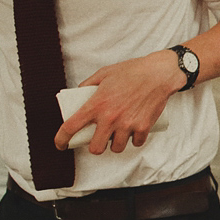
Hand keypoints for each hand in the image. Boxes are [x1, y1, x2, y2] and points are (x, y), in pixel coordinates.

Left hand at [54, 49, 185, 153]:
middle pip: (95, 148)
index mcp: (96, 104)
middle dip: (95, 146)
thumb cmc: (132, 71)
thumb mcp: (104, 73)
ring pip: (116, 148)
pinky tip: (134, 133)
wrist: (159, 73)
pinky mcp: (144, 127)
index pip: (71, 127)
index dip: (61, 139)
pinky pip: (136, 143)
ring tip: (118, 135)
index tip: (60, 144)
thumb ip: (89, 84)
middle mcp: (110, 118)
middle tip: (99, 139)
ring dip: (116, 144)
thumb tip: (80, 93)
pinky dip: (134, 140)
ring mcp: (128, 124)